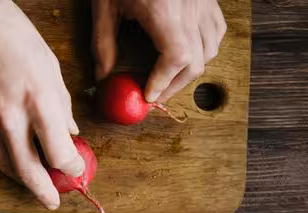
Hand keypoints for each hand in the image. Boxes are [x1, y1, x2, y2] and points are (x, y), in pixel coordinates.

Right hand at [0, 0, 83, 209]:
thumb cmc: (13, 36)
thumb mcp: (51, 67)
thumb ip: (61, 105)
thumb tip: (69, 131)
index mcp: (39, 100)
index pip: (59, 153)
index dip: (71, 167)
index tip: (76, 168)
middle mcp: (11, 117)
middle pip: (30, 171)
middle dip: (44, 192)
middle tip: (53, 200)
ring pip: (6, 166)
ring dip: (23, 180)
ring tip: (35, 184)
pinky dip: (4, 161)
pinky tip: (14, 161)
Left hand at [92, 0, 226, 101]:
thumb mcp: (104, 7)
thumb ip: (103, 44)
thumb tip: (103, 76)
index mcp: (165, 11)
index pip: (176, 58)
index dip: (163, 82)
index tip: (148, 95)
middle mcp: (190, 9)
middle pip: (196, 61)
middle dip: (175, 84)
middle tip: (154, 94)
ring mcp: (203, 3)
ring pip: (211, 48)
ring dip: (191, 69)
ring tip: (168, 77)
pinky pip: (216, 30)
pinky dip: (205, 47)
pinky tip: (187, 51)